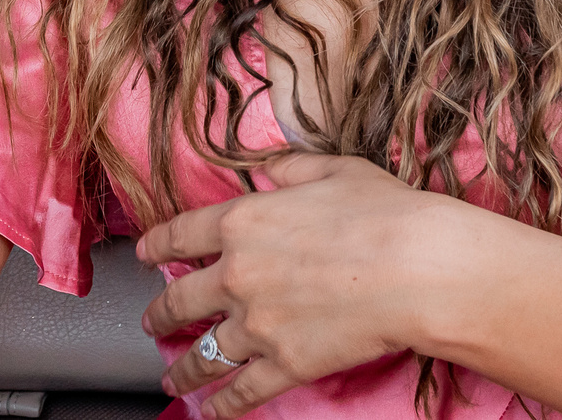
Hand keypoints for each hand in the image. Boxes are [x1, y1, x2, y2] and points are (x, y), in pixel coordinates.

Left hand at [136, 153, 475, 418]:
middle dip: (159, 314)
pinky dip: (223, 404)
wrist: (418, 269)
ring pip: (205, 352)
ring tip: (171, 378)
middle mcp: (237, 274)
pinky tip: (212, 411)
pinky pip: (243, 390)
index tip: (143, 255)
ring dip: (183, 368)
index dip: (155, 246)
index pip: (180, 235)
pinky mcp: (286, 364)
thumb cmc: (384, 214)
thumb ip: (289, 168)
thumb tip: (268, 167)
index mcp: (242, 222)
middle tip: (151, 322)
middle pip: (180, 299)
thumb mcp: (331, 170)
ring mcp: (258, 324)